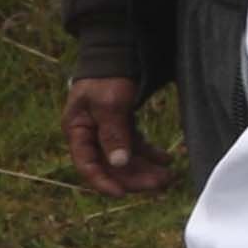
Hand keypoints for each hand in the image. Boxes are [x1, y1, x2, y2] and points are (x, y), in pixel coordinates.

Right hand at [62, 76, 171, 196]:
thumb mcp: (109, 104)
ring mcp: (106, 130)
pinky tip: (167, 160)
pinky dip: (150, 154)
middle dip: (135, 177)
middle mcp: (90, 133)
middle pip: (110, 165)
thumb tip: (118, 163)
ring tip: (170, 176)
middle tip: (162, 184)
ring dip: (145, 169)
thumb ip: (113, 134)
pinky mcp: (122, 124)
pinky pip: (135, 145)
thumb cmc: (107, 77)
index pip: (86, 164)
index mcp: (77, 130)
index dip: (102, 182)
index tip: (122, 194)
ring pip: (125, 158)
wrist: (117, 53)